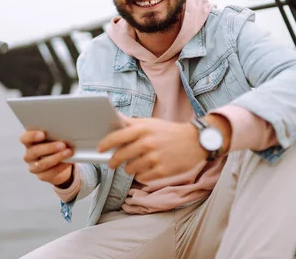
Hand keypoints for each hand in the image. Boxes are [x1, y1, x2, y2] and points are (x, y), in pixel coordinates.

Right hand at [20, 130, 73, 186]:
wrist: (61, 162)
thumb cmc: (56, 144)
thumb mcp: (54, 138)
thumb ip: (54, 135)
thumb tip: (63, 134)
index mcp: (29, 142)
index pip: (25, 138)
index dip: (32, 136)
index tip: (43, 134)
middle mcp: (29, 154)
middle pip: (35, 151)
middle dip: (50, 148)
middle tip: (62, 145)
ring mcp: (33, 166)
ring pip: (42, 163)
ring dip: (57, 157)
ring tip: (68, 152)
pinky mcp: (41, 175)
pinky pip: (50, 173)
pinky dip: (60, 167)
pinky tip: (67, 162)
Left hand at [96, 117, 211, 182]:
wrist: (196, 142)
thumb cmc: (170, 131)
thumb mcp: (151, 123)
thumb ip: (132, 123)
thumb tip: (115, 118)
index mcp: (143, 129)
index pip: (117, 137)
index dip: (105, 144)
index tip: (100, 149)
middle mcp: (147, 143)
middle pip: (121, 156)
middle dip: (113, 161)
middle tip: (112, 164)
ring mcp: (155, 158)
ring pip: (130, 168)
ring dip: (128, 168)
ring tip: (132, 165)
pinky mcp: (162, 171)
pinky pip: (142, 177)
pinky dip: (140, 175)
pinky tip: (144, 170)